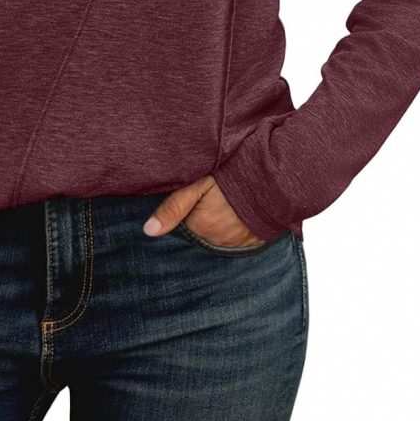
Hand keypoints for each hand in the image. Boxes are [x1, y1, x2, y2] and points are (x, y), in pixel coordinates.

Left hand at [142, 174, 266, 247]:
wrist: (271, 178)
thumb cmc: (232, 176)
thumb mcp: (198, 185)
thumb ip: (173, 207)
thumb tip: (148, 231)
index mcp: (200, 227)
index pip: (183, 224)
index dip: (187, 210)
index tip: (196, 198)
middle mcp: (217, 241)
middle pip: (201, 232)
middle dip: (203, 218)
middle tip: (214, 199)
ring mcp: (236, 244)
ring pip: (218, 236)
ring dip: (220, 224)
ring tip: (227, 204)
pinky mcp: (253, 243)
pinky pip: (238, 240)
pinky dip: (236, 229)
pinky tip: (239, 214)